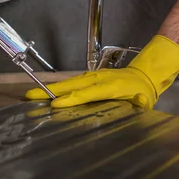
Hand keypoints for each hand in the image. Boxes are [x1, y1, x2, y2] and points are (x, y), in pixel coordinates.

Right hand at [25, 35, 178, 107]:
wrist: (145, 75)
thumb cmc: (143, 91)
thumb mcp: (145, 100)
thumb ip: (142, 101)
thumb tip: (139, 99)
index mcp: (112, 87)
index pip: (89, 94)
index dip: (72, 99)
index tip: (56, 104)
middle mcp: (101, 79)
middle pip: (74, 85)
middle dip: (53, 91)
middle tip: (32, 95)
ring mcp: (96, 76)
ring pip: (72, 81)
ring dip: (53, 88)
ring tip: (34, 94)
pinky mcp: (94, 76)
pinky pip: (76, 81)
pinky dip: (62, 86)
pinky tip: (49, 92)